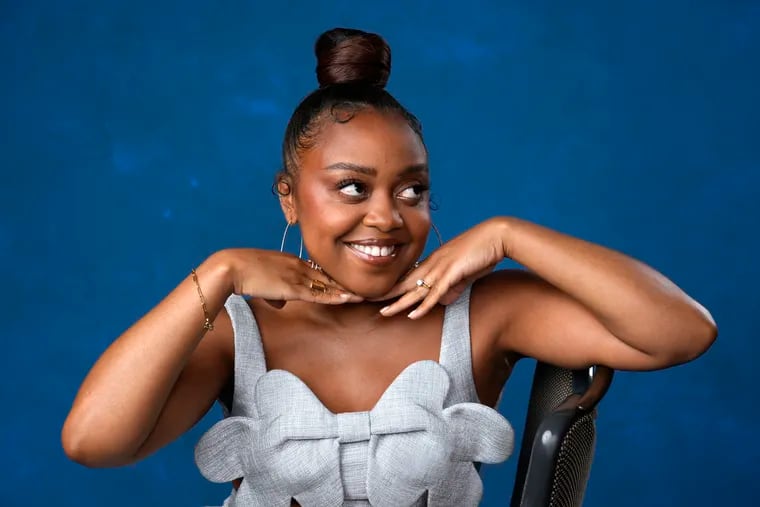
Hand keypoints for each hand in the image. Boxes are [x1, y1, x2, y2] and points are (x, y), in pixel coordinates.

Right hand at [216, 248, 362, 307]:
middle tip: (362, 289)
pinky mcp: (292, 287)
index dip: (331, 279)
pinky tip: (347, 299)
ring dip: (345, 292)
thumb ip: (274, 294)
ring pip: (326, 285)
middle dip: (344, 284)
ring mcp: (296, 275)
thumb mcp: (261, 282)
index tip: (344, 284)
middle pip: (326, 276)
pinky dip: (334, 297)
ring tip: (362, 296)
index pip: (317, 271)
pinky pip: (318, 294)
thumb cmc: (241, 273)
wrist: (231, 268)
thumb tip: (281, 305)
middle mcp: (297, 265)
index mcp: (290, 261)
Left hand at [378, 218, 507, 318]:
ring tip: (384, 313)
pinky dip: (424, 305)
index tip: (378, 297)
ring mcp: (441, 268)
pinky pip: (435, 293)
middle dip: (385, 294)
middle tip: (365, 302)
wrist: (496, 236)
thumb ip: (452, 286)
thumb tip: (443, 300)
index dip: (392, 288)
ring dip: (400, 303)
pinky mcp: (452, 273)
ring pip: (415, 289)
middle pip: (404, 283)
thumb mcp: (463, 273)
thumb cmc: (481, 252)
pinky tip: (413, 314)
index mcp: (433, 263)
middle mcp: (432, 264)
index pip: (407, 278)